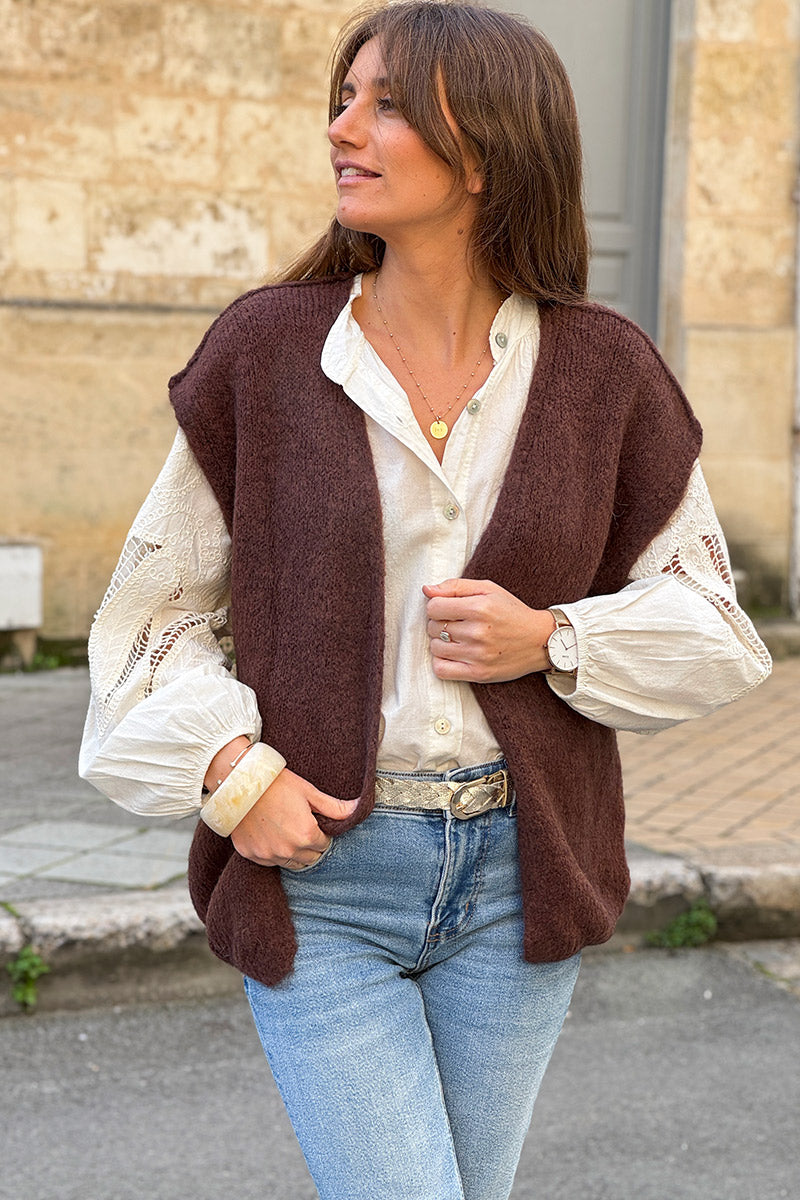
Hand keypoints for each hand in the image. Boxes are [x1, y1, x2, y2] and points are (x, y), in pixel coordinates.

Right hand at [230, 768, 357, 867]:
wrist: (239, 782)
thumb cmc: (276, 784)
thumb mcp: (308, 792)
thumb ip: (334, 807)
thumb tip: (359, 808)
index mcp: (306, 836)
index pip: (324, 846)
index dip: (321, 833)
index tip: (314, 822)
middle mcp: (288, 850)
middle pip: (309, 858)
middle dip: (310, 845)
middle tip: (301, 825)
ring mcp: (267, 855)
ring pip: (290, 863)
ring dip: (293, 851)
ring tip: (286, 829)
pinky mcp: (250, 854)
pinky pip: (269, 861)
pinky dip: (273, 852)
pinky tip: (270, 834)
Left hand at [423, 578, 556, 682]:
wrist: (540, 640)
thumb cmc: (512, 612)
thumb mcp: (488, 589)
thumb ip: (455, 586)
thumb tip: (426, 590)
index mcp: (480, 607)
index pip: (433, 607)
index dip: (437, 606)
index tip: (449, 609)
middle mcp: (478, 632)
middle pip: (433, 627)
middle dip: (441, 623)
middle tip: (457, 624)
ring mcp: (478, 655)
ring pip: (435, 647)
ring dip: (441, 642)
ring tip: (458, 638)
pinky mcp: (479, 673)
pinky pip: (441, 670)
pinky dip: (442, 661)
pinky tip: (454, 654)